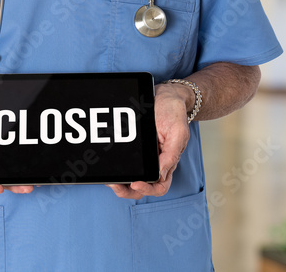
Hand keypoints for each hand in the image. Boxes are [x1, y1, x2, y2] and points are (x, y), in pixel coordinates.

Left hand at [107, 83, 191, 198]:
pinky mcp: (133, 146)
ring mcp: (143, 155)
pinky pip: (123, 160)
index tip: (136, 183)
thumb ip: (171, 155)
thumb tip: (161, 174)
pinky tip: (107, 164)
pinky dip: (115, 166)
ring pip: (130, 176)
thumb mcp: (178, 133)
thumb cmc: (174, 113)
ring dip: (119, 181)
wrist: (165, 95)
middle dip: (126, 190)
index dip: (147, 189)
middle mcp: (154, 162)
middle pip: (141, 186)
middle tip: (114, 185)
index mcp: (167, 162)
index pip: (159, 186)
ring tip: (108, 179)